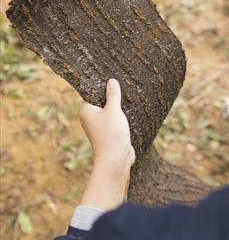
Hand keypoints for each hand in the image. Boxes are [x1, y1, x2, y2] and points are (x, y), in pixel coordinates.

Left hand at [79, 79, 134, 210]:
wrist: (116, 160)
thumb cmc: (111, 134)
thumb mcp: (113, 110)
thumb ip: (113, 95)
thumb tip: (111, 81)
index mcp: (86, 111)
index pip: (92, 93)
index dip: (103, 87)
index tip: (113, 79)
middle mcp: (90, 119)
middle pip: (102, 102)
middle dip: (112, 97)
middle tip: (124, 88)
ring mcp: (100, 127)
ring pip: (110, 112)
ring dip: (119, 108)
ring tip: (129, 100)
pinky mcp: (109, 134)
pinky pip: (115, 121)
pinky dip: (121, 117)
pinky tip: (131, 113)